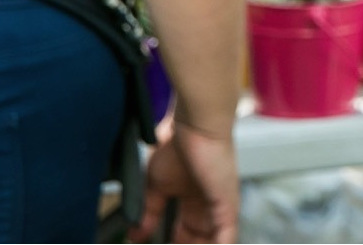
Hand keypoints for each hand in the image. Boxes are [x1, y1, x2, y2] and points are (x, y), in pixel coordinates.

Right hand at [132, 115, 238, 243]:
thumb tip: (134, 235)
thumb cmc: (178, 147)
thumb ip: (149, 211)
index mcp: (194, 202)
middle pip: (198, 240)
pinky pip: (225, 239)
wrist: (196, 128)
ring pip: (213, 242)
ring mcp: (221, 210)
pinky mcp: (228, 210)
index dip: (172, 243)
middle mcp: (209, 208)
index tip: (153, 244)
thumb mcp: (157, 185)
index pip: (185, 233)